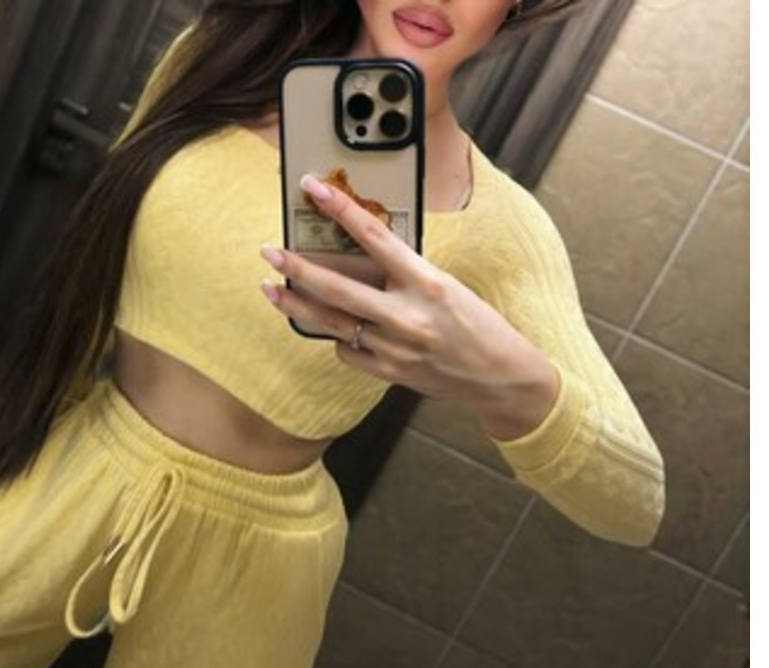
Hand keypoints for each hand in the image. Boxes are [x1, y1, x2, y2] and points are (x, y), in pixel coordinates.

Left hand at [260, 174, 558, 439]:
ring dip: (295, 305)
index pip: (375, 238)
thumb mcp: (446, 286)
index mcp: (428, 283)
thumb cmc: (476, 324)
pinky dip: (338, 337)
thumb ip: (404, 274)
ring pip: (330, 323)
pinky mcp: (388, 373)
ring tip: (270, 289)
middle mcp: (407, 316)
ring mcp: (394, 348)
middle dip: (297, 269)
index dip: (341, 210)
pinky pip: (346, 351)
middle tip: (269, 252)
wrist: (499, 376)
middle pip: (337, 289)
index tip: (314, 190)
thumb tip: (358, 256)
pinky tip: (337, 328)